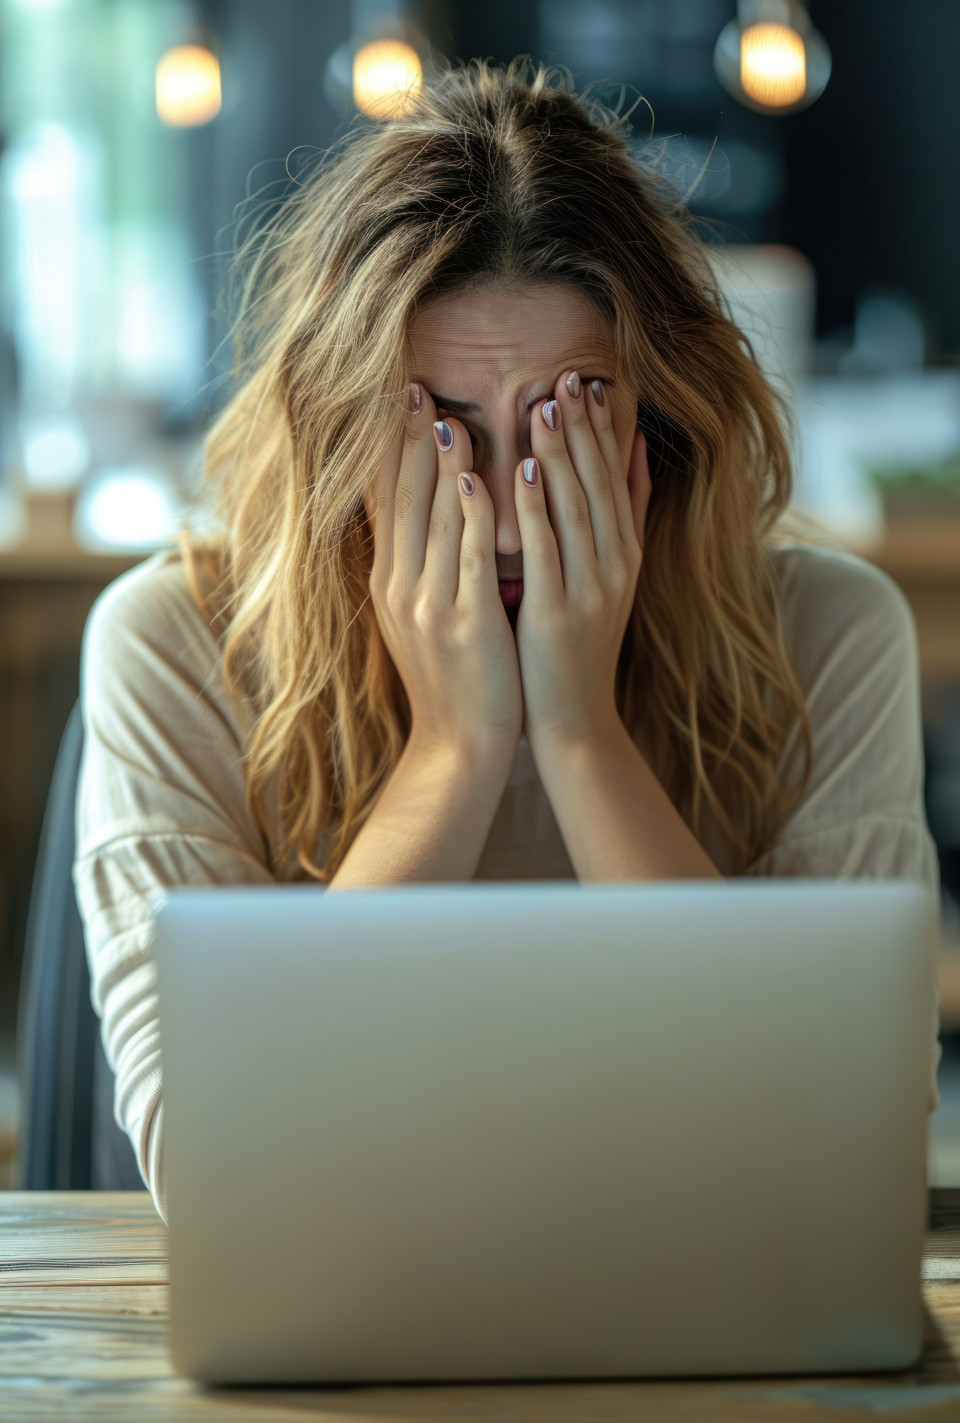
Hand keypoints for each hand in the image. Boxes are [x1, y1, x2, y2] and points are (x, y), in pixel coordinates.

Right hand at [366, 383, 523, 758]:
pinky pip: (469, 556)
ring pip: (435, 520)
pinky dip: (474, 513)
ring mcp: (429, 606)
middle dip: (407, 442)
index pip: (385, 502)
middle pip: (402, 501)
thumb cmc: (452, 679)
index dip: (389, 450)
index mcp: (390, 583)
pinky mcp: (465, 622)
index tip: (397, 402)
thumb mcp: (420, 617)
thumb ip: (419, 564)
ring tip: (451, 414)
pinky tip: (480, 476)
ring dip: (443, 464)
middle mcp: (401, 588)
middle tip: (413, 387)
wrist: (460, 746)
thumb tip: (417, 513)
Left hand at [513, 370, 651, 747]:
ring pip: (576, 506)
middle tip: (568, 375)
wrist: (575, 721)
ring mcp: (591, 588)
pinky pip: (546, 547)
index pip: (616, 478)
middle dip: (584, 427)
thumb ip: (617, 518)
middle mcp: (615, 565)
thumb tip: (633, 451)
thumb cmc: (574, 648)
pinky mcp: (560, 612)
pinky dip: (534, 504)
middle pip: (600, 482)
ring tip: (545, 402)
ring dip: (560, 451)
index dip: (604, 428)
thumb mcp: (605, 579)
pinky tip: (521, 467)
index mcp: (624, 555)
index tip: (589, 381)